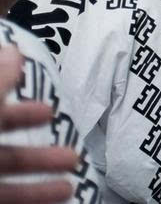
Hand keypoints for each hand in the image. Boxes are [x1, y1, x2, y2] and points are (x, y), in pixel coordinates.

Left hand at [0, 46, 77, 203]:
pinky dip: (31, 195)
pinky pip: (3, 196)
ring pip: (1, 167)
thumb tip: (15, 52)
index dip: (4, 86)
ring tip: (73, 167)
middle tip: (56, 120)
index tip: (28, 79)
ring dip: (39, 167)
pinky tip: (59, 194)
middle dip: (26, 125)